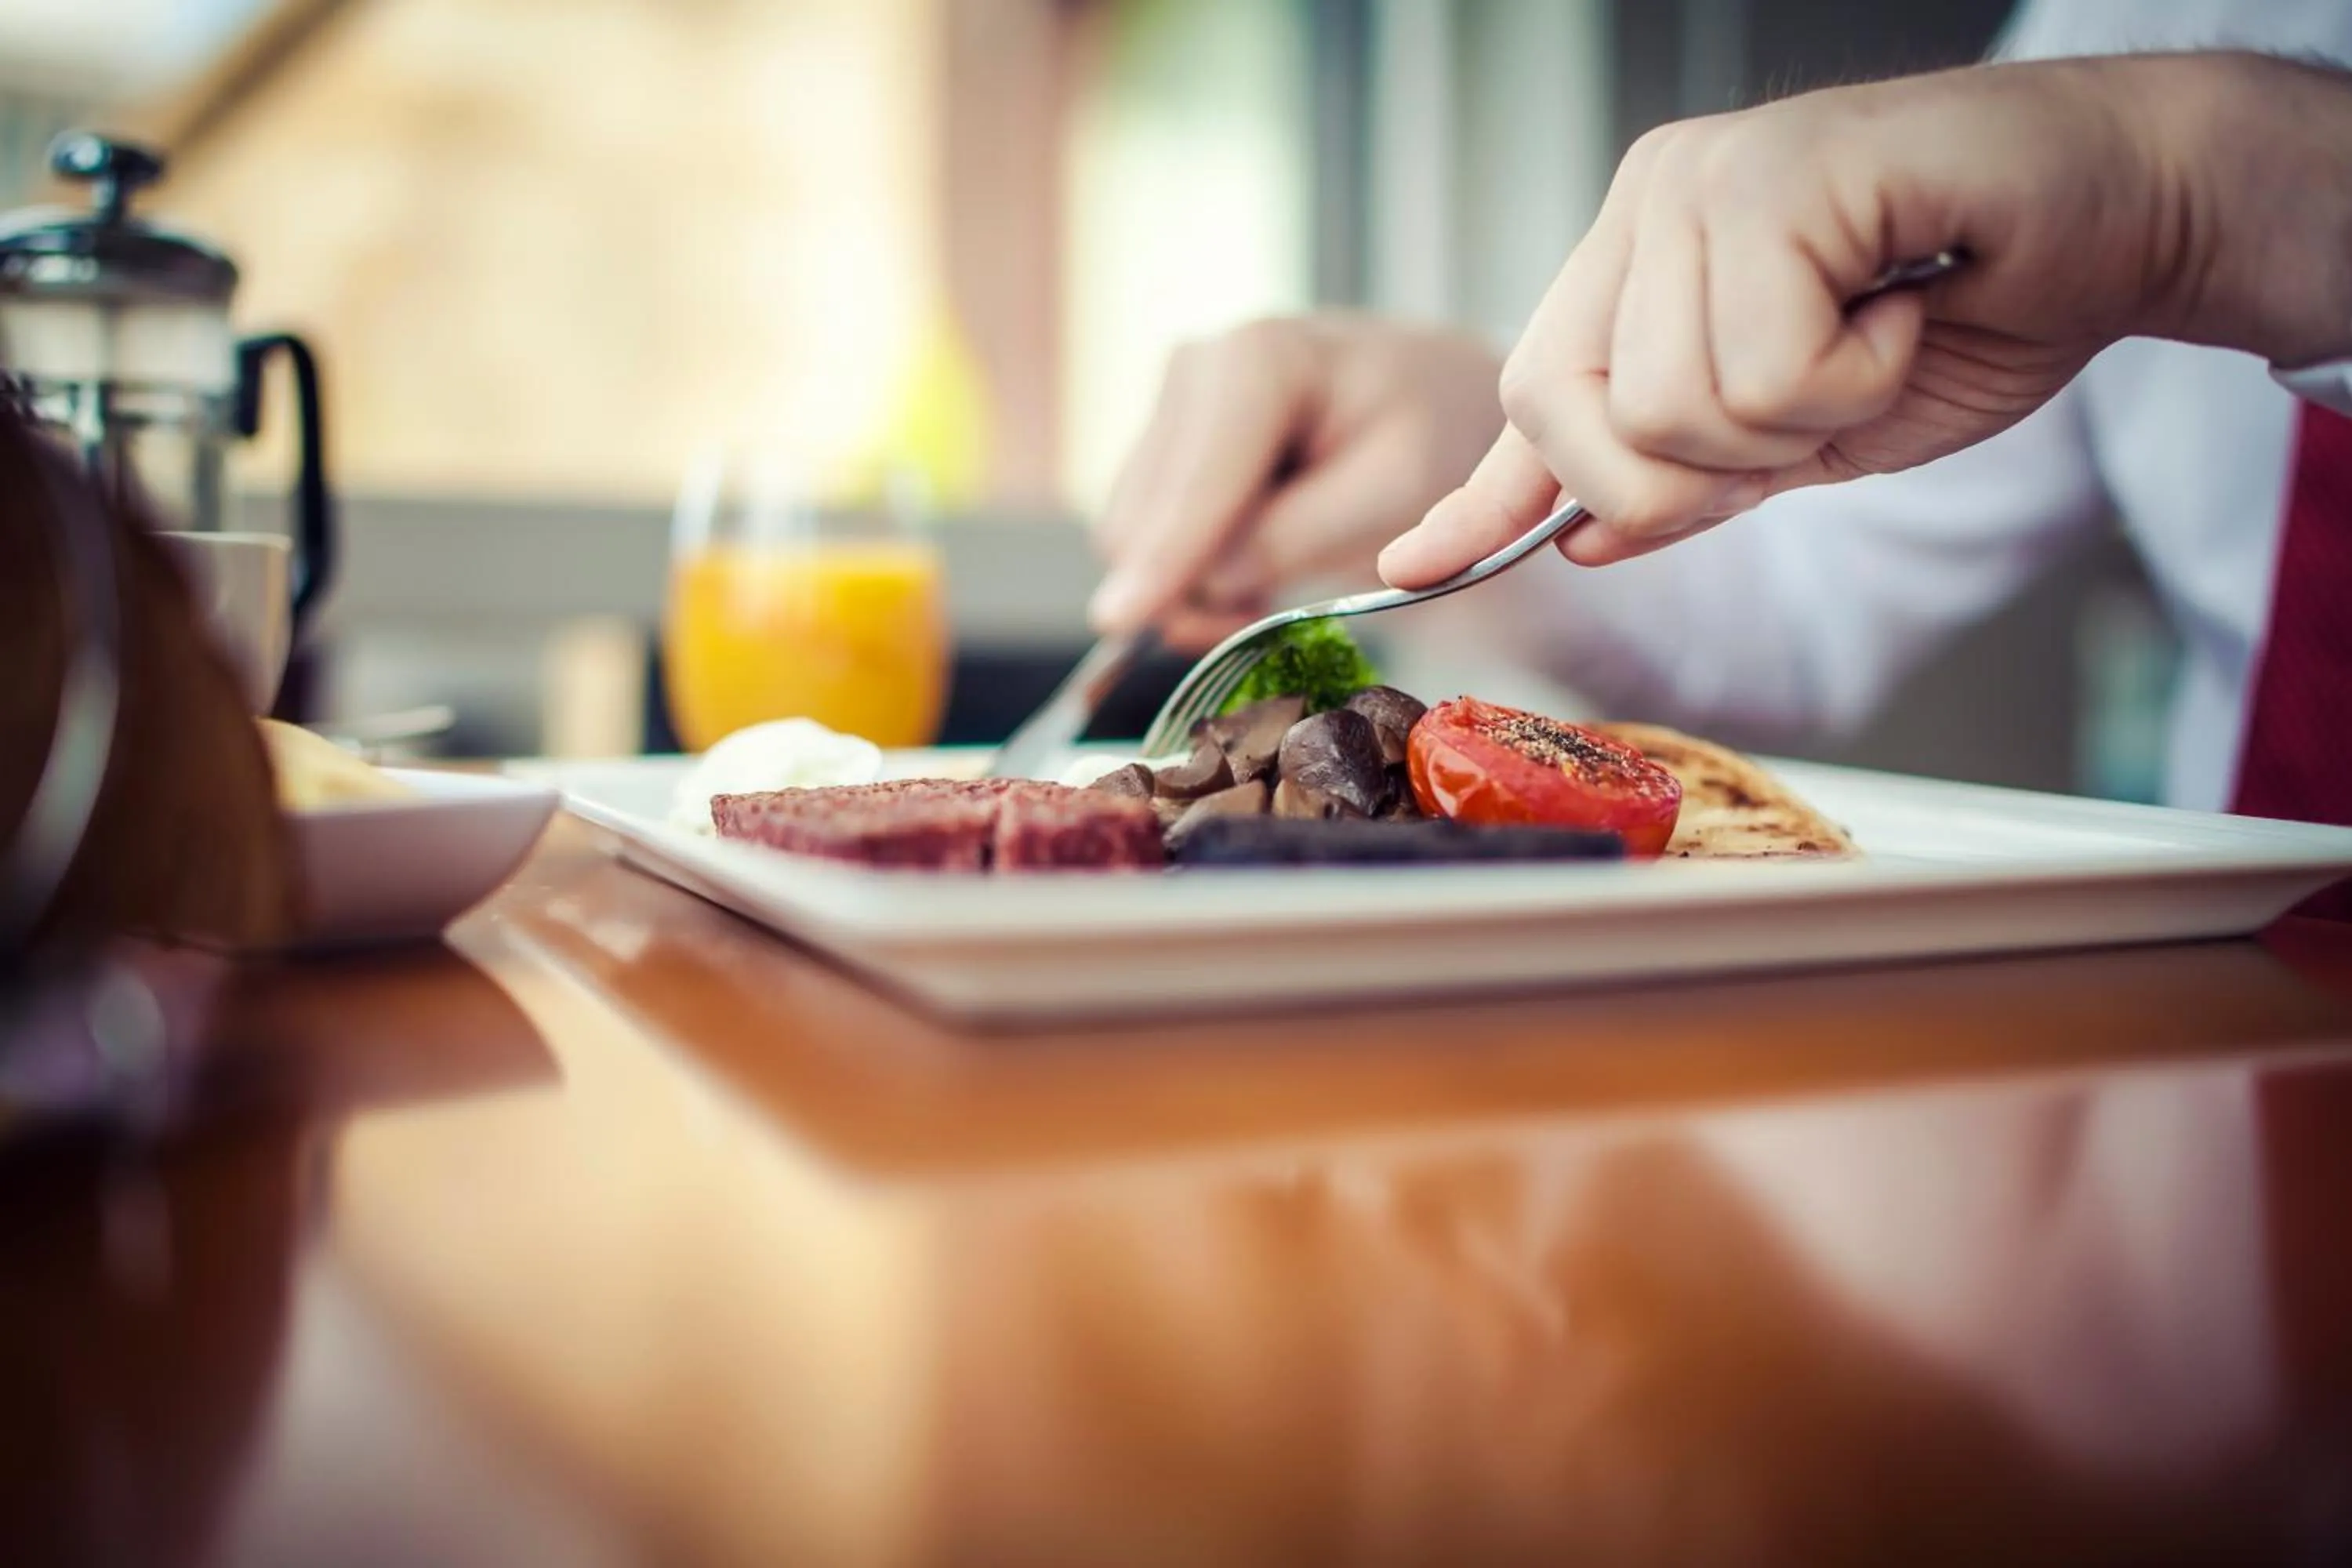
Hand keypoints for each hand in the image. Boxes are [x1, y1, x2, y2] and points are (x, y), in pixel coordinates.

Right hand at [1089, 316, 1503, 646]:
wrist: (1426, 402)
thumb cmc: (1425, 441)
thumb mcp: (1391, 493)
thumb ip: (1294, 537)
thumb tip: (1207, 582)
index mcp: (1258, 359)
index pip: (1196, 482)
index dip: (1163, 557)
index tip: (1122, 623)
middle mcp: (1193, 368)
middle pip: (1144, 518)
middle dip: (1191, 589)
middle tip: (1263, 622)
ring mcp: (1167, 405)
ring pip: (1129, 536)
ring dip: (1191, 588)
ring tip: (1272, 589)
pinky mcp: (1157, 444)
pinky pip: (1138, 537)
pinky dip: (1187, 573)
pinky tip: (1249, 565)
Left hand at [1381, 51, 2351, 584]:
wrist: (2123, 215)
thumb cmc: (1974, 309)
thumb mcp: (1806, 434)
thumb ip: (1690, 481)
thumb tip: (1574, 537)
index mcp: (1642, 265)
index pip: (1531, 397)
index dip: (1479, 497)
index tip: (1411, 567)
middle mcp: (1647, 210)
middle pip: (1572, 422)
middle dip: (1697, 473)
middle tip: (1817, 399)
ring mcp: (1699, 182)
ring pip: (1667, 411)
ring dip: (1801, 418)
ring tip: (1877, 333)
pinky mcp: (1768, 174)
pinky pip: (1760, 372)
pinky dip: (1856, 374)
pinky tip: (1906, 300)